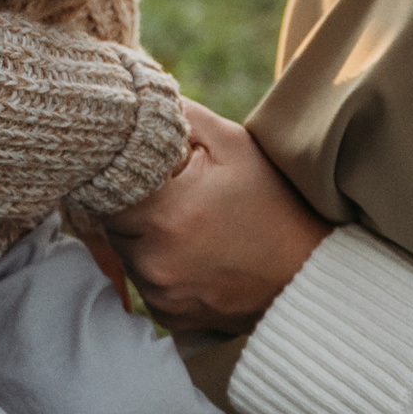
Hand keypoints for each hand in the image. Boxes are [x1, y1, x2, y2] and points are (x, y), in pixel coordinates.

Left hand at [86, 102, 329, 337]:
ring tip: (190, 226)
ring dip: (145, 239)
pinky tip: (196, 256)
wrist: (311, 273)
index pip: (101, 187)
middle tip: (175, 195)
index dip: (118, 174)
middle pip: (111, 222)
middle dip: (133, 206)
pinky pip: (147, 283)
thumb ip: (179, 116)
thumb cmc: (274, 202)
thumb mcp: (233, 145)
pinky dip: (161, 269)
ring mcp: (161, 294)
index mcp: (162, 214)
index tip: (143, 170)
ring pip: (127, 254)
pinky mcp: (169, 316)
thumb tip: (136, 97)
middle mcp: (153, 261)